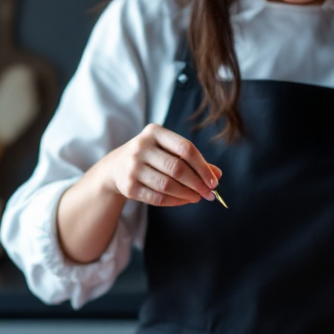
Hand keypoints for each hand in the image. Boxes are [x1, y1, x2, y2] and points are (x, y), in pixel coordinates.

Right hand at [97, 124, 219, 206]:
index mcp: (154, 132)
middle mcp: (141, 147)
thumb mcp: (169, 151)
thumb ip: (193, 161)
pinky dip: (175, 201)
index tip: (214, 181)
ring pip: (167, 185)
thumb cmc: (151, 157)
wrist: (116, 167)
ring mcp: (132, 167)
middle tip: (209, 194)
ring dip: (187, 194)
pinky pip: (157, 198)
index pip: (185, 148)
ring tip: (198, 197)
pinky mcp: (128, 186)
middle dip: (197, 183)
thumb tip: (217, 174)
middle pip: (177, 168)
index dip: (202, 166)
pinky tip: (184, 200)